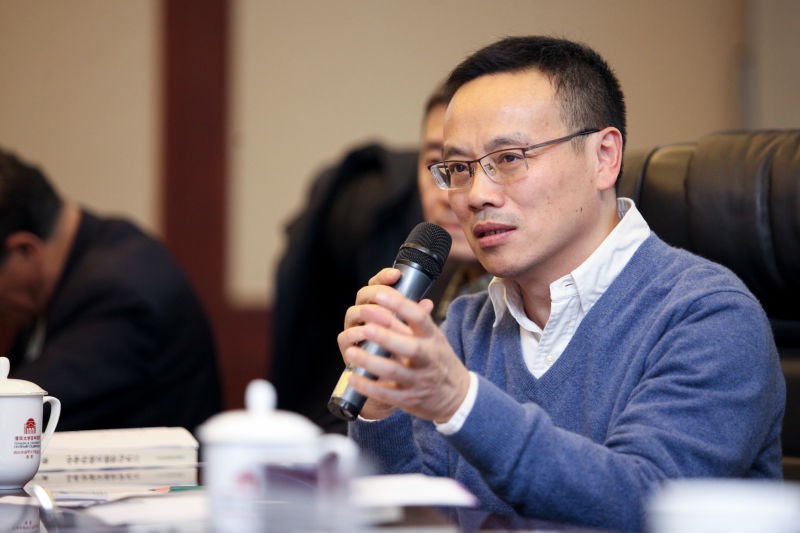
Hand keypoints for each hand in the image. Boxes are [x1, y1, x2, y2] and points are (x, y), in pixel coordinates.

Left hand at [336, 268, 470, 421]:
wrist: (456, 397)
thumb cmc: (439, 361)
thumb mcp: (435, 338)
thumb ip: (418, 318)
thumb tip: (402, 291)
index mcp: (432, 338)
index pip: (419, 318)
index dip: (400, 305)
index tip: (379, 295)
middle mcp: (427, 359)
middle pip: (409, 347)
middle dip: (385, 336)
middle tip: (364, 325)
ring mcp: (418, 381)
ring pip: (393, 372)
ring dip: (371, 362)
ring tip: (351, 352)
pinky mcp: (408, 399)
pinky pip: (385, 394)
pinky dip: (368, 386)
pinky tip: (353, 377)